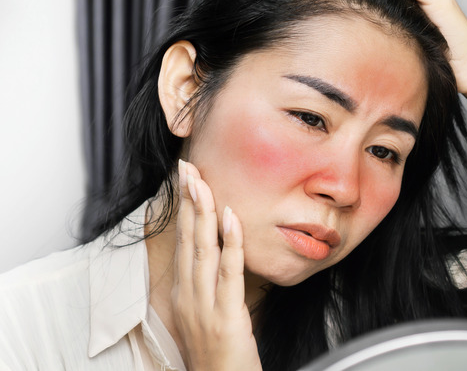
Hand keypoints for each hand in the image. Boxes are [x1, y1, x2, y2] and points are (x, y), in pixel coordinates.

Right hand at [173, 159, 262, 370]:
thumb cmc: (216, 355)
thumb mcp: (205, 315)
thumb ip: (208, 285)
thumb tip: (220, 253)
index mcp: (183, 294)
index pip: (182, 242)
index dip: (183, 209)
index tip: (185, 180)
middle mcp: (188, 296)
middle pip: (187, 239)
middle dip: (187, 200)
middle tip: (188, 167)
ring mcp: (204, 305)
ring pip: (203, 250)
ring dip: (203, 212)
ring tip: (203, 182)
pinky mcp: (226, 315)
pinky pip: (229, 272)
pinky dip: (231, 242)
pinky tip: (232, 217)